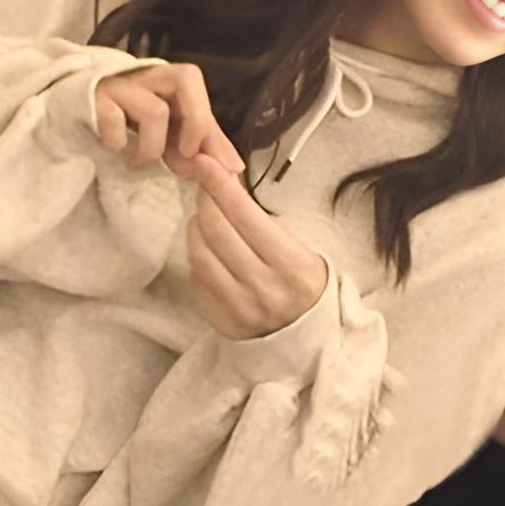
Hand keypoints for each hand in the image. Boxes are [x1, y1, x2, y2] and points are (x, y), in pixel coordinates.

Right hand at [94, 63, 246, 178]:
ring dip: (153, 148)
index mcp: (167, 80)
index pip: (197, 88)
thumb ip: (200, 145)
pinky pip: (113, 120)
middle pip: (186, 78)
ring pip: (155, 109)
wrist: (67, 114)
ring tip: (139, 163)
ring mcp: (118, 86)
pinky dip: (118, 141)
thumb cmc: (126, 122)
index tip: (210, 160)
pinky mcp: (93, 100)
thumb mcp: (168, 133)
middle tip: (185, 156)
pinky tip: (115, 149)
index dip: (207, 125)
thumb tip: (236, 168)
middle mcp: (146, 76)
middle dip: (195, 122)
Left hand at [185, 152, 328, 340]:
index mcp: (293, 266)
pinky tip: (208, 250)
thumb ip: (264, 223)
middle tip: (205, 185)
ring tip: (205, 217)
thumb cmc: (306, 286)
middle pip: (217, 231)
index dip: (221, 185)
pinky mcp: (221, 323)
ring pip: (199, 254)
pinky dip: (197, 258)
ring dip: (196, 226)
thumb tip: (228, 184)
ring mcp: (240, 309)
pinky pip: (196, 280)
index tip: (204, 162)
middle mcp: (264, 288)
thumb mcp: (303, 251)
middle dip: (206, 200)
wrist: (309, 343)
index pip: (246, 216)